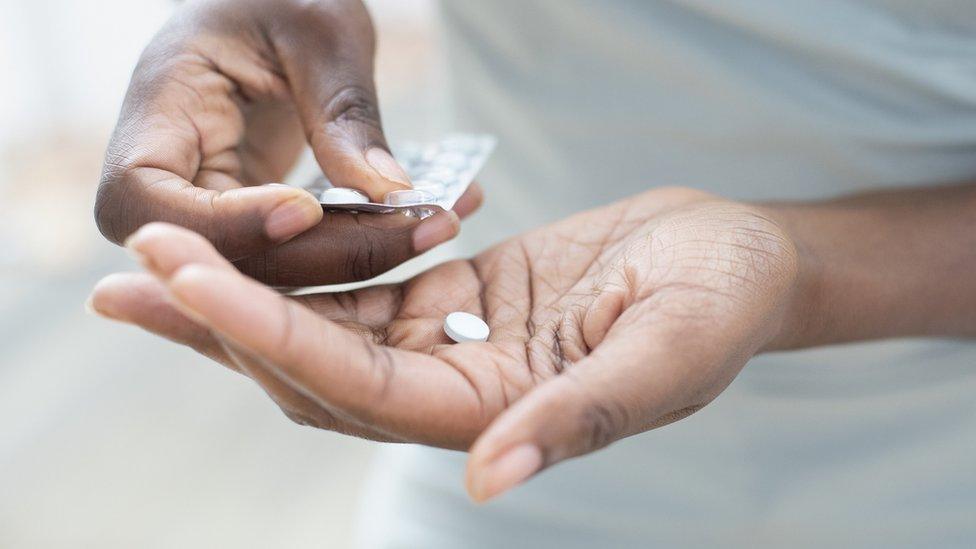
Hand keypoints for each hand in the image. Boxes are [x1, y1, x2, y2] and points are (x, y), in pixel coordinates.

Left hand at [89, 187, 800, 500]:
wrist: (737, 254)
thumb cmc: (723, 300)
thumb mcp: (671, 351)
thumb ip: (583, 414)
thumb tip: (488, 480)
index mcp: (502, 418)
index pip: (360, 388)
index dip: (271, 336)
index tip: (191, 278)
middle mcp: (461, 395)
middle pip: (317, 369)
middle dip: (224, 322)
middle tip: (134, 269)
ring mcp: (453, 346)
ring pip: (327, 329)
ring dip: (246, 294)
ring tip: (161, 251)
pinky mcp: (456, 298)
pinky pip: (363, 289)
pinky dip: (305, 267)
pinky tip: (251, 239)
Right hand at [95, 0, 455, 284]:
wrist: (285, 1)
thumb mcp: (323, 32)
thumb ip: (346, 111)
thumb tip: (391, 195)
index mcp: (161, 101)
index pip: (143, 192)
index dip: (217, 222)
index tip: (303, 210)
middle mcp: (173, 162)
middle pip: (209, 249)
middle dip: (310, 256)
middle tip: (407, 233)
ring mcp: (212, 193)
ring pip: (259, 263)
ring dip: (343, 261)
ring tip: (431, 227)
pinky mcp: (254, 211)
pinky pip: (294, 249)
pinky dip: (352, 246)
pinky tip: (416, 226)